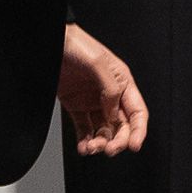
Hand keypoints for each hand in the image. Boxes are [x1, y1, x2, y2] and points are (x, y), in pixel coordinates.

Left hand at [58, 24, 148, 155]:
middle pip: (121, 126)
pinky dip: (85, 141)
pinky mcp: (76, 106)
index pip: (137, 112)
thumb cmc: (77, 45)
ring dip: (100, 143)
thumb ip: (110, 89)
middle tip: (110, 150)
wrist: (52, 42)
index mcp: (123, 82)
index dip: (139, 131)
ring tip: (91, 147)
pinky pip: (85, 129)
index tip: (134, 146)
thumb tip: (113, 114)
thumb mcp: (98, 63)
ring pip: (103, 131)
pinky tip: (83, 147)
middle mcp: (110, 94)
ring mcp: (93, 102)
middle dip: (118, 141)